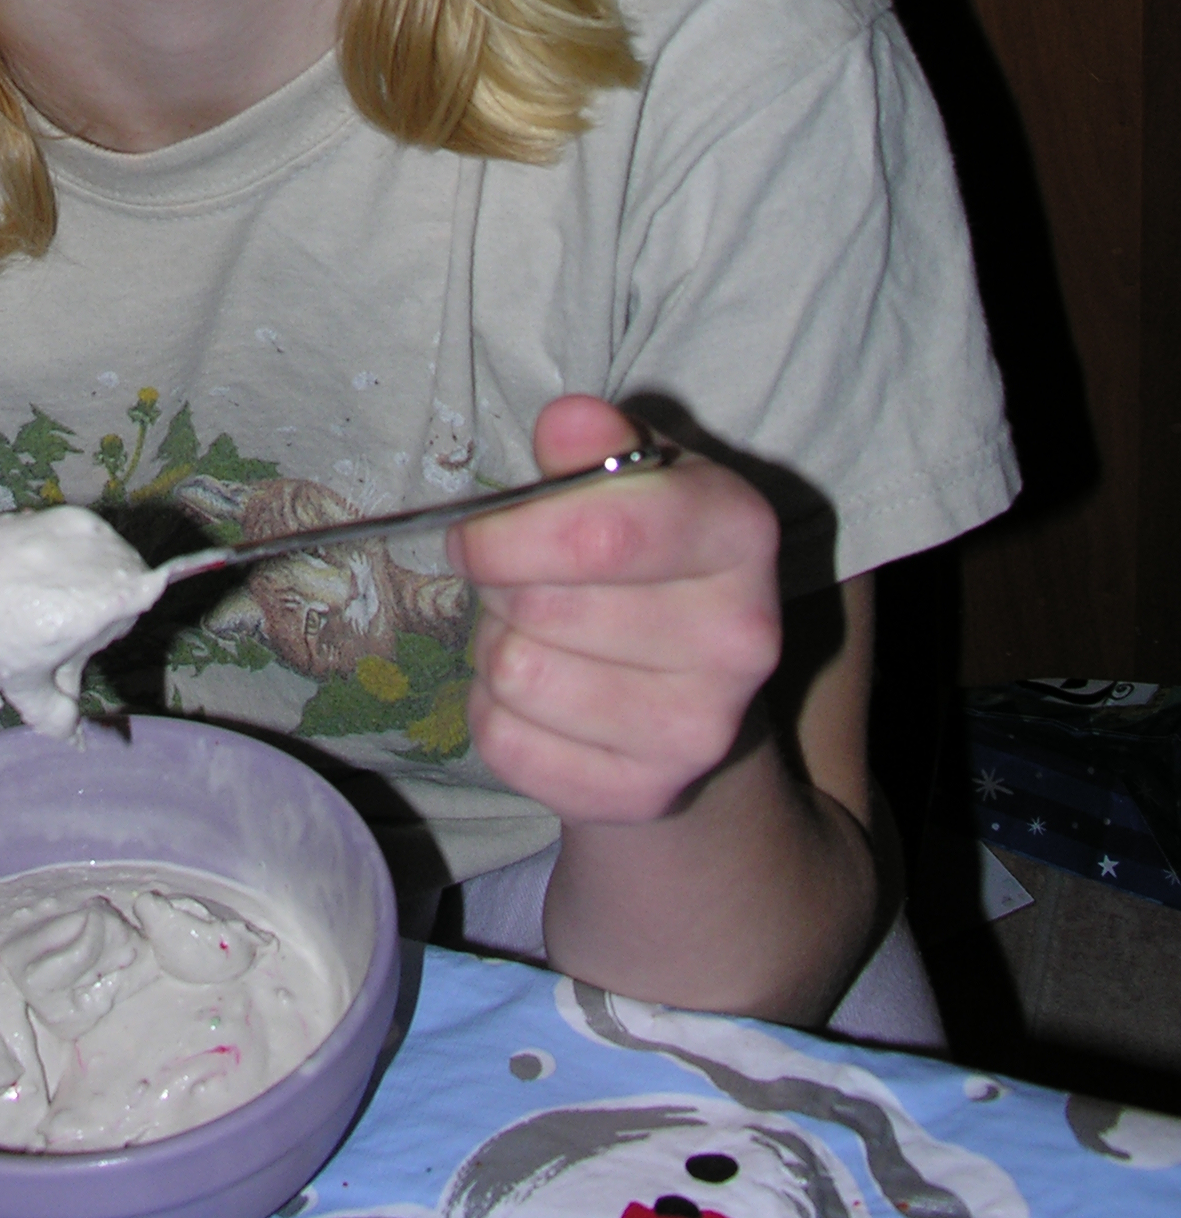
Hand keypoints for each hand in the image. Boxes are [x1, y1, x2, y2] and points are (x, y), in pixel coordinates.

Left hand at [451, 398, 781, 826]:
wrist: (685, 686)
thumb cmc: (642, 554)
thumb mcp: (627, 477)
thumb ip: (593, 444)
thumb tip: (568, 423)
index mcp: (742, 532)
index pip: (600, 533)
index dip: (507, 534)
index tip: (473, 537)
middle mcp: (744, 637)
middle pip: (542, 607)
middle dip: (501, 589)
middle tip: (520, 587)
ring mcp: (702, 729)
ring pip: (518, 675)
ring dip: (496, 649)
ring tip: (537, 636)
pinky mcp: (648, 794)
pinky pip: (507, 744)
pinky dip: (494, 714)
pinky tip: (541, 697)